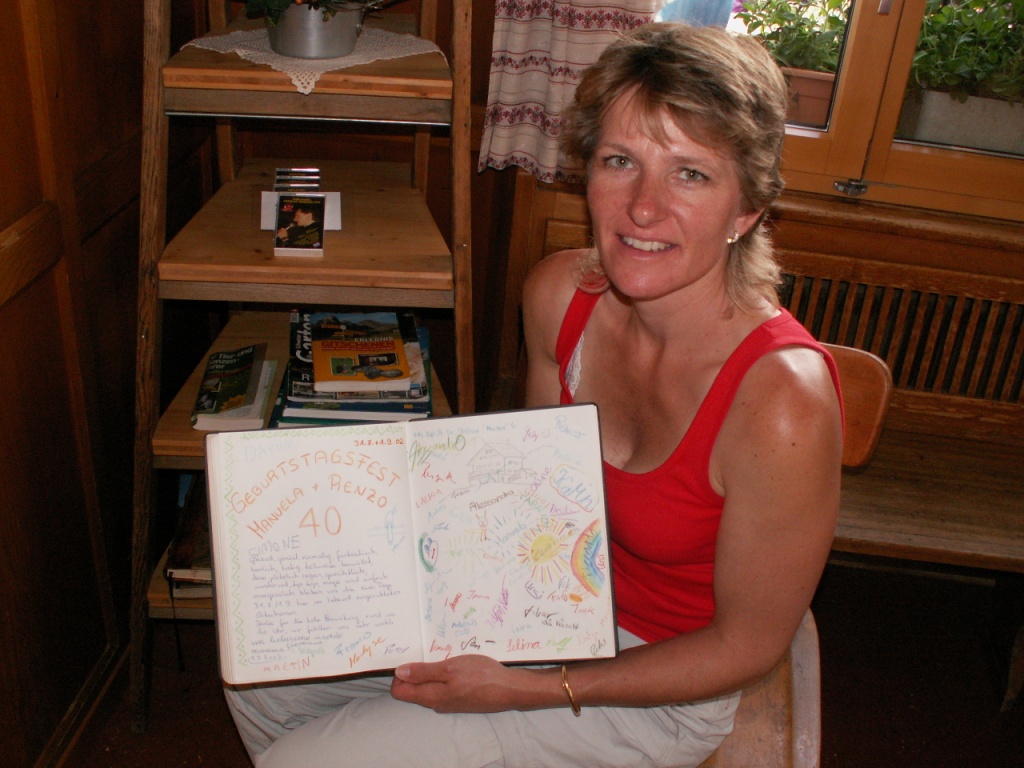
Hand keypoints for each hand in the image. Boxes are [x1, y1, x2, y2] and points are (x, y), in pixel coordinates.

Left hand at [391, 655, 542, 713]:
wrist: (509, 689)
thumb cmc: (481, 676)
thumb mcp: (450, 668)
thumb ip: (423, 672)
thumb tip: (398, 673)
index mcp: (430, 696)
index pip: (399, 691)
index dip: (399, 674)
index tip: (407, 655)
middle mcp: (436, 703)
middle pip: (413, 689)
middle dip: (413, 670)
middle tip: (423, 650)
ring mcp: (449, 702)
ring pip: (429, 686)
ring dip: (430, 671)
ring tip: (441, 653)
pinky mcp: (460, 698)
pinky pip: (443, 686)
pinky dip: (443, 674)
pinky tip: (454, 662)